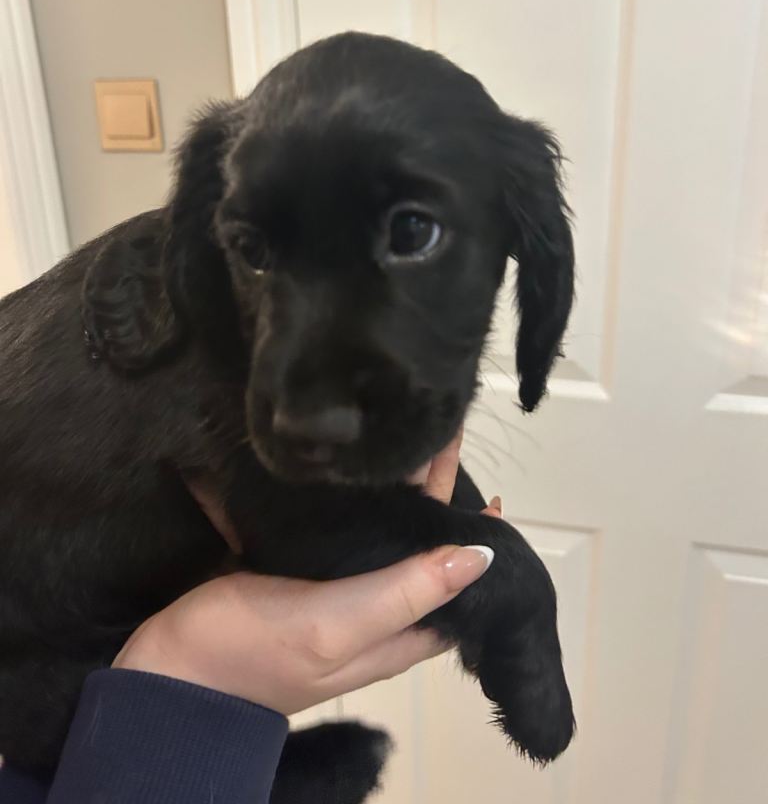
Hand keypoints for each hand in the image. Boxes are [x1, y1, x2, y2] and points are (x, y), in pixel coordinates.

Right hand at [116, 429, 500, 714]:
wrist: (165, 670)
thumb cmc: (255, 650)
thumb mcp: (337, 626)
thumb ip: (405, 592)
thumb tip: (485, 556)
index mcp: (389, 630)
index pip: (452, 584)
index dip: (473, 542)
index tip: (490, 490)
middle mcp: (366, 607)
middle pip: (413, 546)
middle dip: (430, 494)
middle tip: (442, 432)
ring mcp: (326, 585)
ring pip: (374, 529)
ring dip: (389, 483)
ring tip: (401, 430)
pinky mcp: (289, 565)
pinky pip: (328, 522)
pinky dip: (339, 489)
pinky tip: (339, 451)